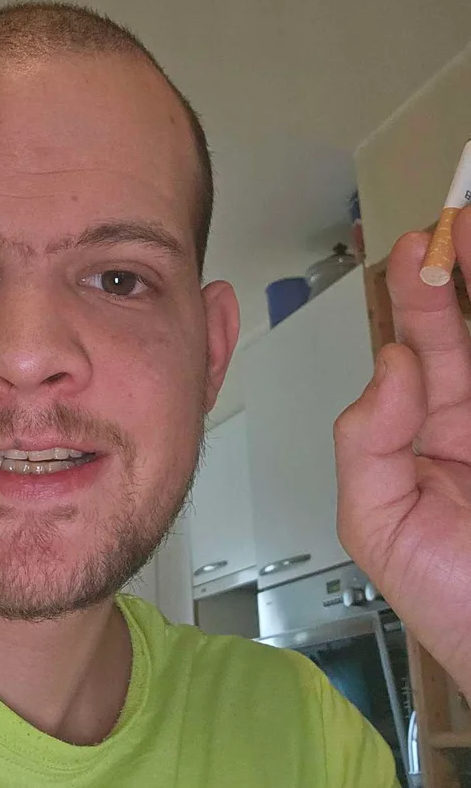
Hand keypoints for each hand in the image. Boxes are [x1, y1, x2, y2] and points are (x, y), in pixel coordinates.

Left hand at [335, 206, 470, 696]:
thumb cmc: (451, 600)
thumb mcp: (378, 522)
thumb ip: (366, 442)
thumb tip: (391, 365)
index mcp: (421, 436)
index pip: (415, 354)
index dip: (413, 303)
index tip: (412, 252)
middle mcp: (470, 421)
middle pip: (463, 332)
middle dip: (454, 276)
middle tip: (450, 226)